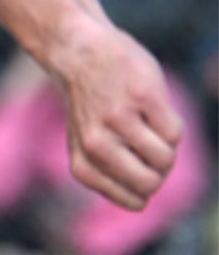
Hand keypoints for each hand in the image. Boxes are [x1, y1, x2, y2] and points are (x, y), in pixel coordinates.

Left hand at [51, 16, 182, 209]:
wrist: (80, 52)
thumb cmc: (91, 104)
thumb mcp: (86, 145)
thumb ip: (107, 173)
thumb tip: (142, 200)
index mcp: (83, 163)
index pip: (134, 202)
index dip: (145, 186)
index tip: (134, 163)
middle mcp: (96, 145)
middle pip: (154, 183)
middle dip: (159, 169)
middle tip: (144, 143)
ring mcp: (118, 120)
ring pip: (167, 157)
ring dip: (165, 143)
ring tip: (143, 121)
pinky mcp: (142, 97)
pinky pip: (175, 131)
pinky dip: (170, 121)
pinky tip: (146, 104)